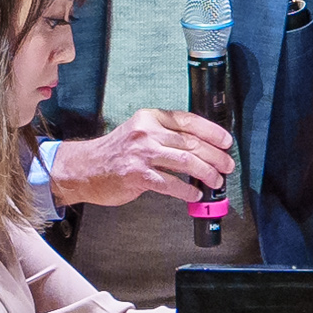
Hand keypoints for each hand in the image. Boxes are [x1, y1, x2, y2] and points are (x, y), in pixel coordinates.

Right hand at [49, 109, 234, 207]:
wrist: (85, 168)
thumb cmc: (117, 152)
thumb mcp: (140, 132)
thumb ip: (167, 135)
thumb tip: (203, 146)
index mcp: (150, 118)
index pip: (189, 121)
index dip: (212, 132)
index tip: (227, 142)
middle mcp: (147, 133)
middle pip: (192, 143)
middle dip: (215, 156)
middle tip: (227, 166)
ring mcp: (141, 154)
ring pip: (186, 161)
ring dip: (207, 173)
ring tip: (216, 181)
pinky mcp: (137, 175)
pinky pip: (171, 183)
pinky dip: (187, 190)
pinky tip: (195, 194)